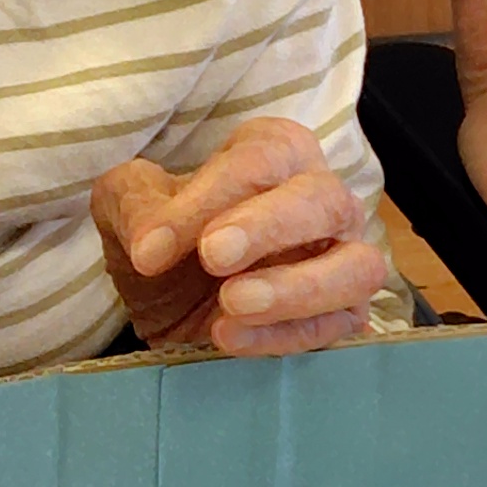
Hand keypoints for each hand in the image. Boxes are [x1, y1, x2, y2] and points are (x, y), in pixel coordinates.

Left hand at [91, 119, 386, 357]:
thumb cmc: (161, 231)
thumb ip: (137, 208)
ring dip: (297, 288)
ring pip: (357, 266)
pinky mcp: (344, 313)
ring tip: (231, 304)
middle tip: (212, 256)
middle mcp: (322, 197)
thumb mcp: (128, 205)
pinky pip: (336, 325)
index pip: (258, 161)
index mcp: (275, 150)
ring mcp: (345, 256)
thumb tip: (151, 246)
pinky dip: (284, 334)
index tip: (152, 247)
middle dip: (268, 227)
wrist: (167, 296)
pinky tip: (227, 337)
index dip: (208, 200)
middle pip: (322, 200)